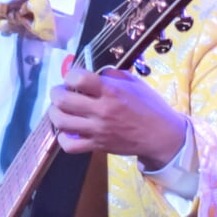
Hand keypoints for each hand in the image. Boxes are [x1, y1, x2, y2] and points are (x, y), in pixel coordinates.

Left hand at [48, 67, 185, 168]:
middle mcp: (101, 110)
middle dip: (56, 92)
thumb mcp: (133, 82)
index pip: (78, 78)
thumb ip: (110, 75)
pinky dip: (63, 138)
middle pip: (62, 100)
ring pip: (61, 122)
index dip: (70, 75)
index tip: (74, 78)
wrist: (162, 135)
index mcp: (111, 91)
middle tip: (61, 92)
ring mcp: (98, 130)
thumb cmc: (149, 105)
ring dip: (55, 112)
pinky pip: (70, 145)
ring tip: (60, 109)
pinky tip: (67, 130)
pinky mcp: (97, 146)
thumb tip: (90, 71)